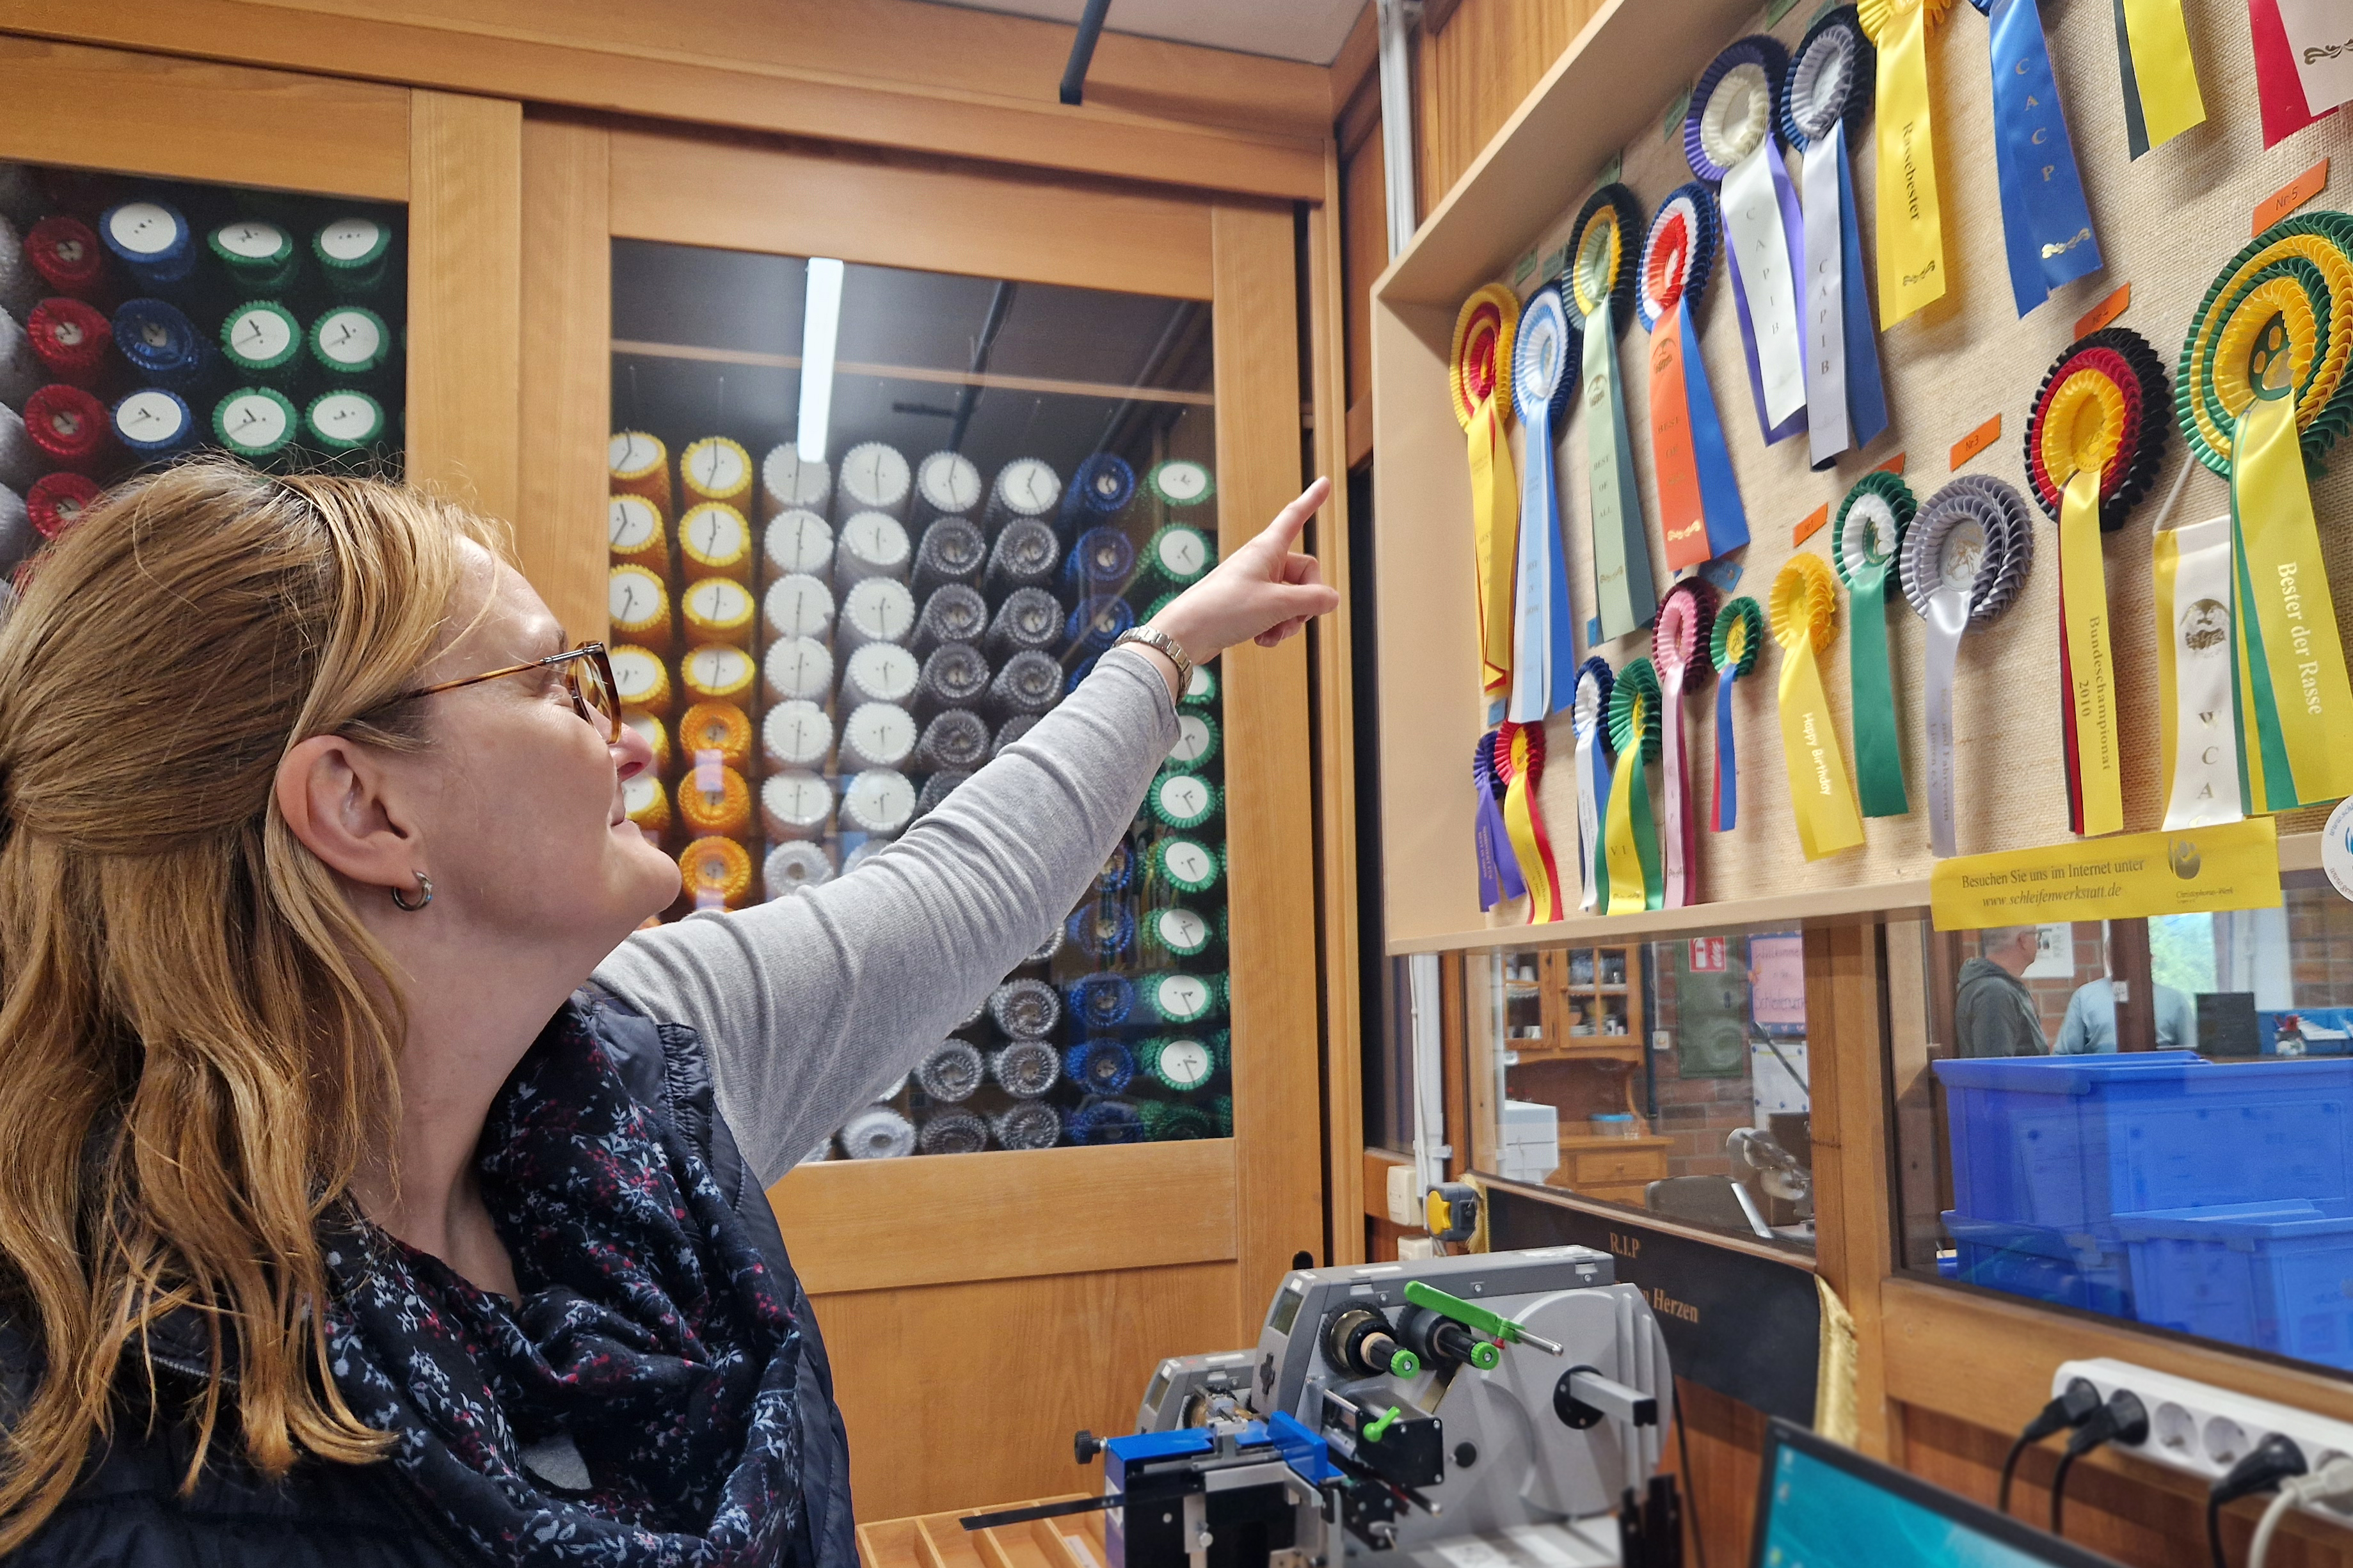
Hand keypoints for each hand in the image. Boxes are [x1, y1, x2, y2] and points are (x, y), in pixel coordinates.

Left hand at [1146, 477, 1338, 662]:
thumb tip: (1332, 599)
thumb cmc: (1224, 610)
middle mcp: (1262, 562)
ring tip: (1274, 633)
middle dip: (1306, 601)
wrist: (1185, 635)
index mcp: (1267, 548)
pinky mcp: (1246, 605)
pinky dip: (1275, 628)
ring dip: (1290, 620)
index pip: (1295, 517)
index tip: (1324, 482)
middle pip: (1304, 574)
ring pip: (1291, 599)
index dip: (1312, 501)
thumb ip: (1312, 600)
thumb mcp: (1278, 604)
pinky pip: (1275, 613)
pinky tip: (1263, 640)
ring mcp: (1254, 584)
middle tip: (1295, 619)